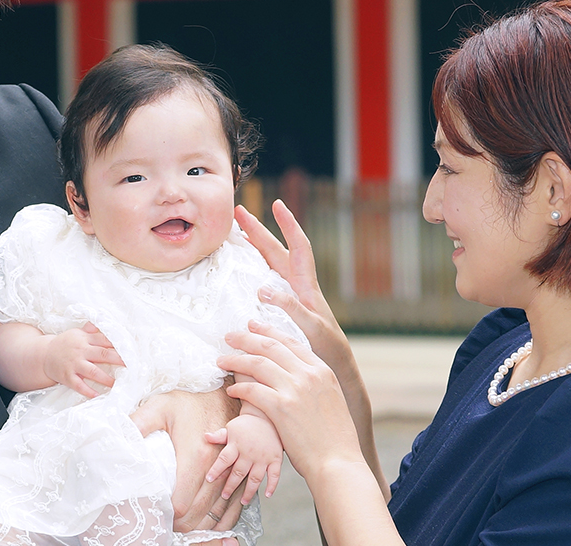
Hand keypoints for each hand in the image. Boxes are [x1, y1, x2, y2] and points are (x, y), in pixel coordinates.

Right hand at [44, 322, 123, 398]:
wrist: (43, 355)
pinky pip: (78, 385)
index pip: (105, 341)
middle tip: (130, 366)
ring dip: (106, 378)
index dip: (118, 345)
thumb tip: (103, 320)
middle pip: (102, 354)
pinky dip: (87, 390)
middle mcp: (81, 351)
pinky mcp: (67, 376)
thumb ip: (91, 330)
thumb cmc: (65, 344)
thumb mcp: (77, 333)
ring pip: (92, 371)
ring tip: (117, 384)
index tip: (131, 350)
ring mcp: (74, 364)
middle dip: (117, 359)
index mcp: (85, 339)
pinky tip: (96, 395)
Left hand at [131, 387, 243, 535]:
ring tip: (181, 524)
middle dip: (180, 524)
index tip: (155, 511)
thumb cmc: (189, 401)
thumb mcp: (159, 406)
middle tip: (164, 520)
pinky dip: (221, 522)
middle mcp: (217, 469)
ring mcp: (231, 473)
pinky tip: (207, 523)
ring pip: (216, 516)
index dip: (166, 514)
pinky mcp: (240, 474)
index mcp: (195, 457)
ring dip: (199, 525)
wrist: (223, 392)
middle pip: (197, 515)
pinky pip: (234, 509)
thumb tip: (115, 438)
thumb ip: (138, 424)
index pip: (181, 504)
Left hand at [204, 412, 282, 504]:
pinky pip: (274, 475)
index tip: (209, 479)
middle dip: (230, 486)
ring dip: (249, 491)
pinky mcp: (275, 458)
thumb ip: (219, 436)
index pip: (224, 459)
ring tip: (243, 501)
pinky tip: (268, 494)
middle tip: (224, 496)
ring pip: (255, 478)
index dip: (216, 470)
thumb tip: (205, 436)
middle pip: (238, 472)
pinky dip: (272, 485)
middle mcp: (249, 452)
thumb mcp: (231, 427)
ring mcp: (263, 457)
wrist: (267, 416)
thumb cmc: (246, 424)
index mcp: (236, 445)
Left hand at [218, 322, 361, 481]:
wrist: (338, 462)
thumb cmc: (334, 438)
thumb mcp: (331, 399)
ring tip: (222, 360)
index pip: (290, 341)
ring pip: (258, 364)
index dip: (268, 331)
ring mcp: (295, 389)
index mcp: (322, 370)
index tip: (253, 326)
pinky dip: (239, 388)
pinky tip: (232, 390)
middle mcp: (309, 375)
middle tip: (230, 336)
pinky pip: (253, 390)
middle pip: (270, 346)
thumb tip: (295, 374)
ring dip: (236, 360)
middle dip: (246, 338)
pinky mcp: (281, 408)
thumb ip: (314, 382)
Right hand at [235, 201, 350, 375]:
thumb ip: (290, 307)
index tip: (277, 204)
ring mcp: (289, 295)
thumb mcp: (311, 327)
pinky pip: (264, 281)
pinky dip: (251, 270)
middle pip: (276, 250)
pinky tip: (238, 272)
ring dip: (253, 248)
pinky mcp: (281, 307)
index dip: (289, 224)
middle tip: (238, 212)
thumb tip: (263, 290)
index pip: (298, 246)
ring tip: (234, 235)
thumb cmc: (327, 347)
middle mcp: (297, 285)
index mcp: (306, 285)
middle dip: (258, 229)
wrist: (335, 366)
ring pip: (269, 264)